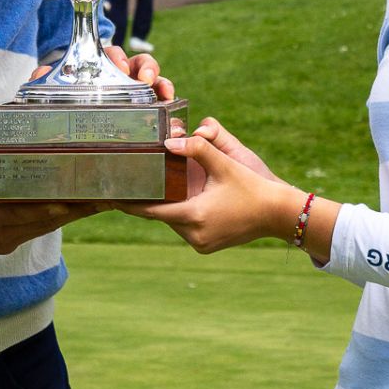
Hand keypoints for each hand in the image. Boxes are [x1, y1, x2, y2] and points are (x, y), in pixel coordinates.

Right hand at [0, 124, 94, 260]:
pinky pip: (42, 229)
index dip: (42, 211)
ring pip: (49, 228)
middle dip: (75, 209)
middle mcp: (0, 236)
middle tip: (105, 193)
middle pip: (45, 223)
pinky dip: (60, 216)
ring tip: (105, 198)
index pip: (16, 217)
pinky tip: (81, 204)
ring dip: (74, 213)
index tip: (65, 202)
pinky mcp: (12, 243)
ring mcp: (8, 241)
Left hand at [26, 49, 173, 100]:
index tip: (120, 67)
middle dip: (144, 67)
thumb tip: (39, 72)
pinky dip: (167, 93)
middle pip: (138, 62)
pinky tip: (169, 101)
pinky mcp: (149, 106)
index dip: (117, 57)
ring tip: (164, 92)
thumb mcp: (58, 94)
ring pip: (153, 76)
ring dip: (160, 80)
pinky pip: (162, 96)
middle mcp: (122, 76)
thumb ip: (45, 81)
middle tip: (143, 80)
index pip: (112, 55)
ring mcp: (138, 90)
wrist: (81, 139)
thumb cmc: (73, 107)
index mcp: (101, 69)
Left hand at [124, 125, 303, 253]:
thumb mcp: (224, 164)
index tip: (111, 196)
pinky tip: (179, 200)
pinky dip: (181, 214)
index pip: (151, 211)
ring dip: (168, 207)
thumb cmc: (251, 187)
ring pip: (173, 222)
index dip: (130, 204)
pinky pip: (185, 228)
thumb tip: (169, 142)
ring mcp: (201, 244)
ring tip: (151, 189)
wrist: (277, 214)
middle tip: (131, 184)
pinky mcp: (207, 246)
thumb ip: (197, 149)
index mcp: (195, 216)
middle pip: (162, 215)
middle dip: (150, 201)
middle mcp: (195, 235)